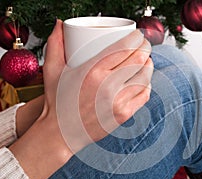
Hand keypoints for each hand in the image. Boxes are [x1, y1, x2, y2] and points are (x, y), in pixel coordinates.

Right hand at [10, 19, 152, 178]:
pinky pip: (144, 95)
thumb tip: (60, 23)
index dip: (136, 38)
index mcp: (92, 71)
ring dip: (149, 64)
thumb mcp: (52, 70)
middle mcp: (108, 86)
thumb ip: (54, 44)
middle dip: (146, 47)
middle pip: (138, 60)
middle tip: (143, 45)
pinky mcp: (124, 115)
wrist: (60, 133)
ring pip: (145, 77)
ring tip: (145, 60)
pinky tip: (144, 79)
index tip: (137, 35)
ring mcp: (118, 103)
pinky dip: (147, 84)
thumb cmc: (57, 100)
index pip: (124, 48)